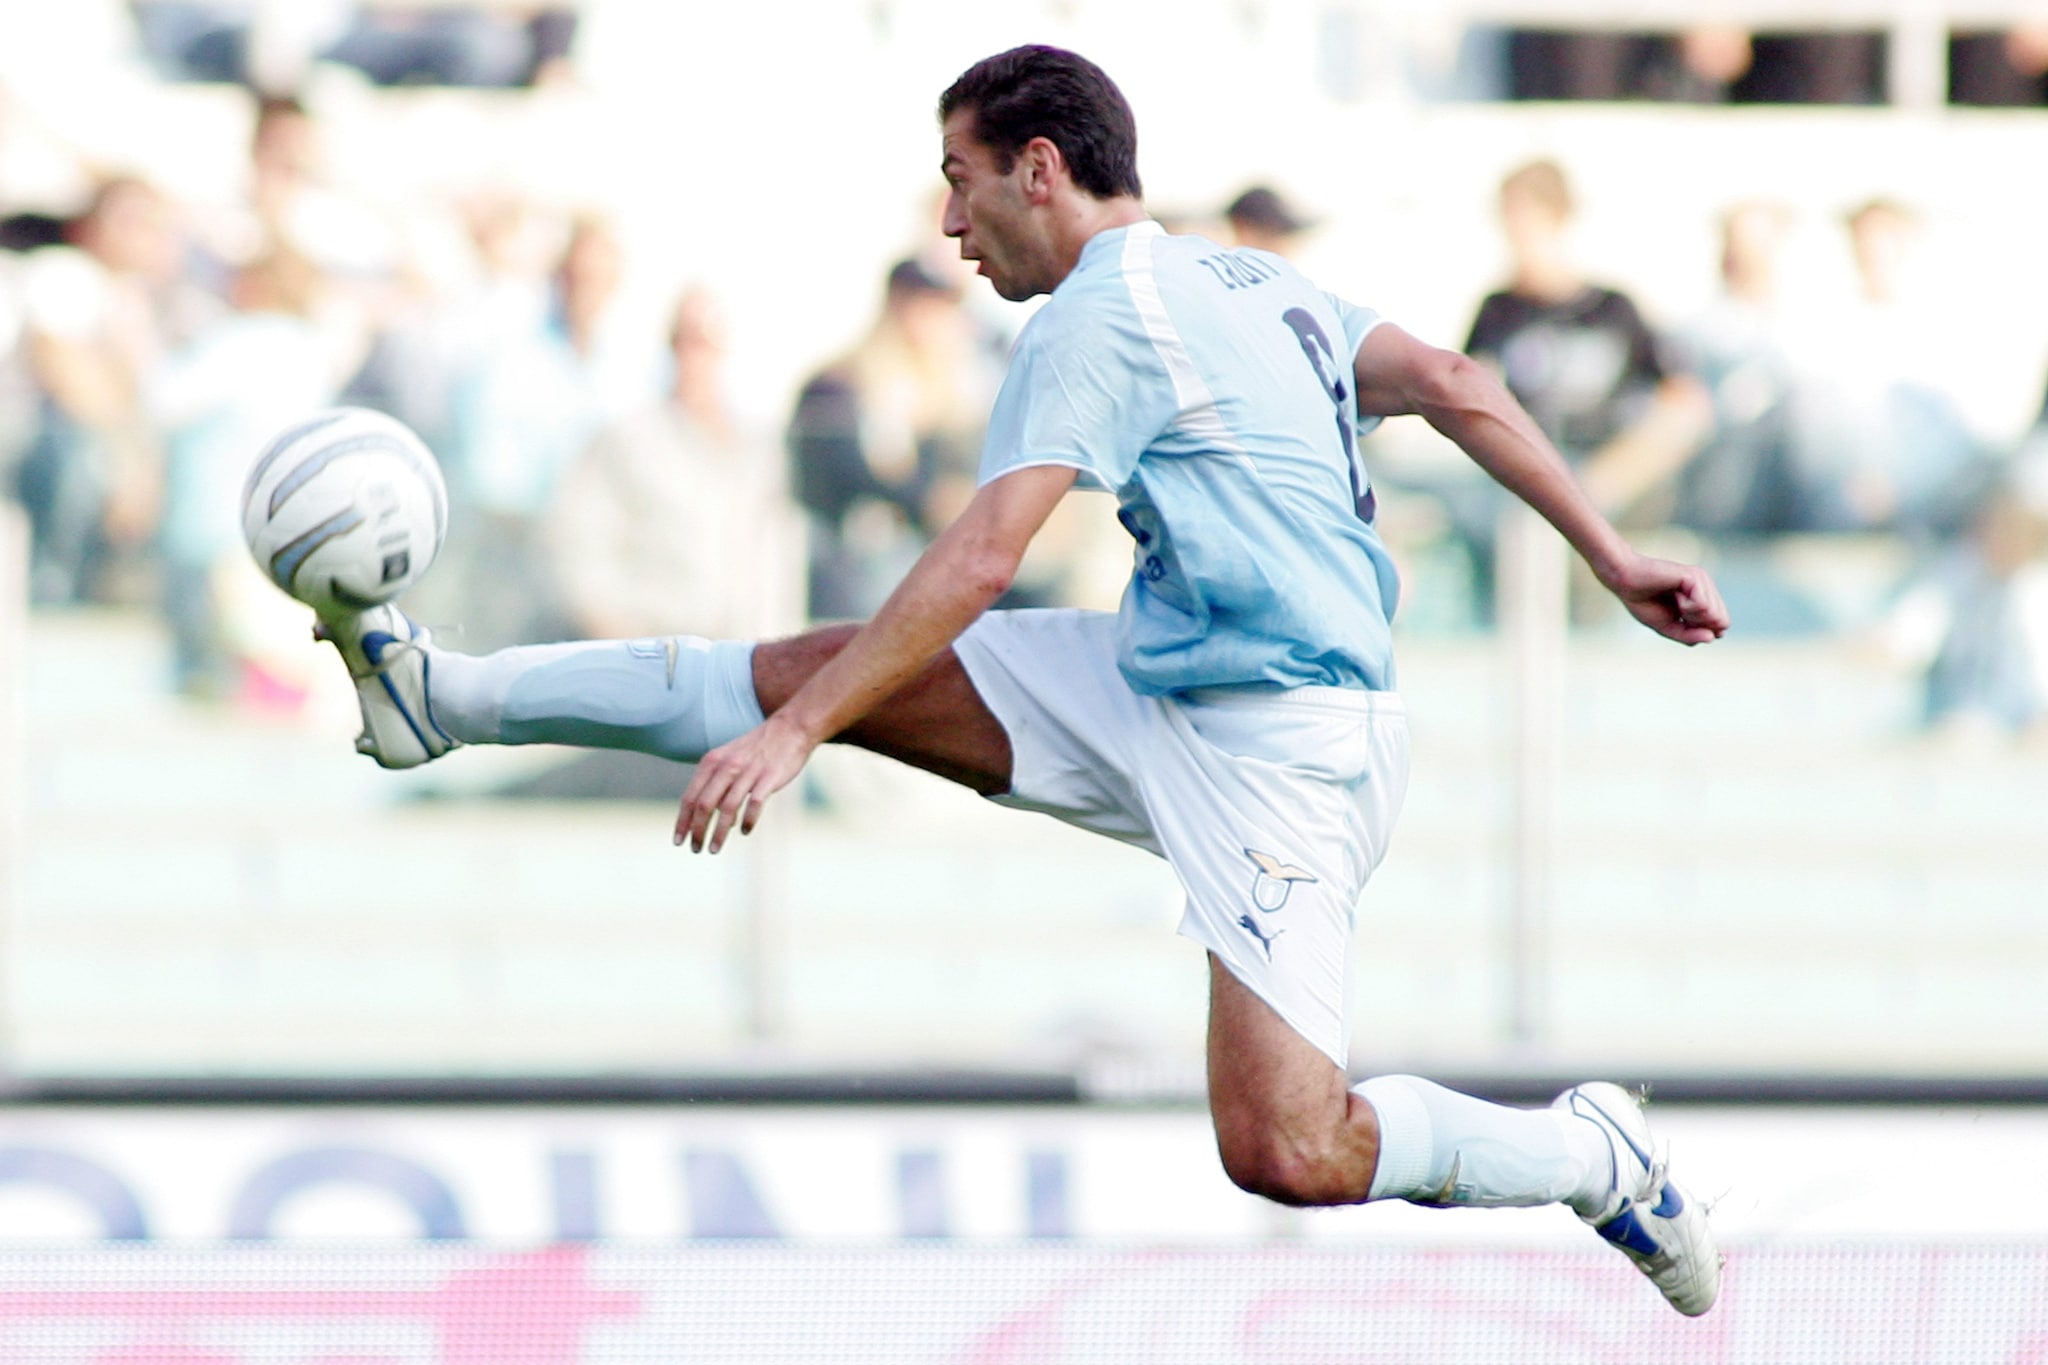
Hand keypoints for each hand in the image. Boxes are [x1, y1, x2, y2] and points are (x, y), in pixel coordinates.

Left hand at [674, 714, 816, 852]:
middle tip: (696, 849)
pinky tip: (745, 831)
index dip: (682, 821)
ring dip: (719, 833)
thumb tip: (703, 814)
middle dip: (697, 831)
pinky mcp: (769, 778)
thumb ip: (714, 781)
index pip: (690, 797)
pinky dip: (748, 821)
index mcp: (712, 761)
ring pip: (727, 808)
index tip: (678, 841)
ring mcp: (748, 772)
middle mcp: (727, 766)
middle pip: (705, 805)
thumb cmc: (757, 748)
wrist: (790, 728)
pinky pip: (754, 804)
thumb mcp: (728, 757)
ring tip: (714, 848)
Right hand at [1604, 553, 1729, 645]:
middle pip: (1721, 621)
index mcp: (1703, 598)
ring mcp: (1703, 580)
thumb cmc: (1643, 602)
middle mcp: (1707, 588)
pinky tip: (1676, 596)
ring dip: (1691, 616)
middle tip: (1677, 612)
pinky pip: (1704, 605)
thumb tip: (1712, 638)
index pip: (1720, 624)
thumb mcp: (1668, 628)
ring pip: (1714, 614)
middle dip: (1697, 625)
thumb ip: (1690, 636)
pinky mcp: (1696, 577)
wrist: (1625, 582)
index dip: (1702, 632)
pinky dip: (1688, 608)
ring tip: (1676, 602)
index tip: (1681, 623)